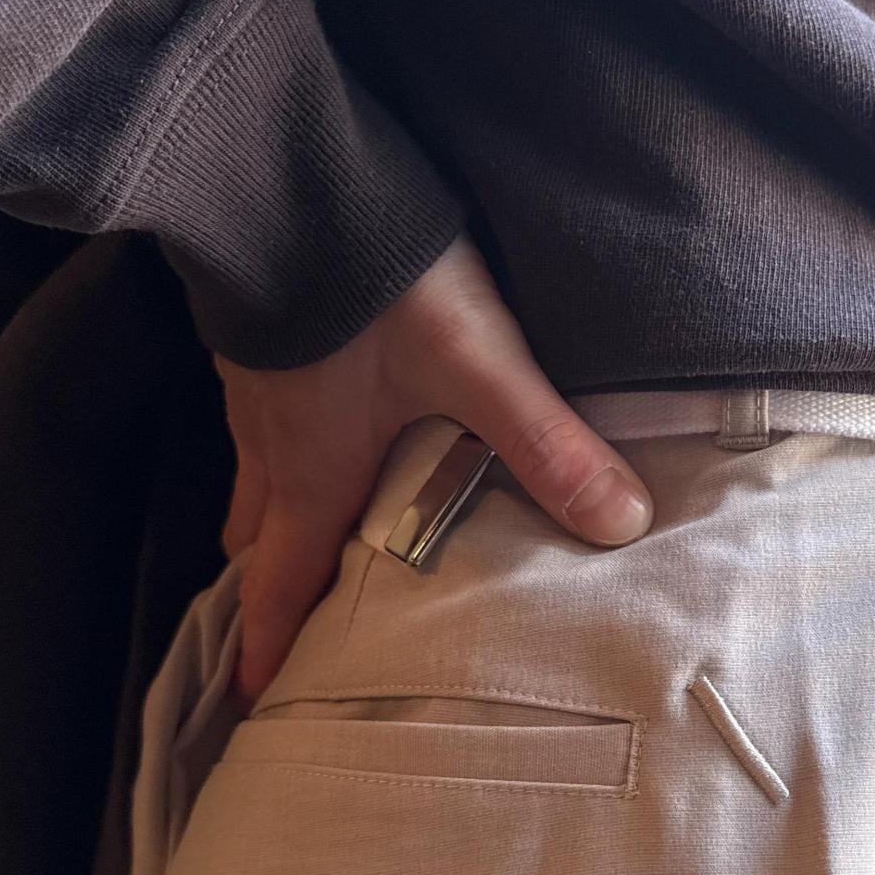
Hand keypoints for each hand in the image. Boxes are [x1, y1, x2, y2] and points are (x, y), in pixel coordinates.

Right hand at [215, 234, 653, 707]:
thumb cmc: (374, 282)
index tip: (253, 699)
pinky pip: (259, 417)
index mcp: (315, 471)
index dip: (272, 646)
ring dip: (268, 515)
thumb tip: (621, 525)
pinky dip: (276, 447)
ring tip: (290, 537)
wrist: (289, 174)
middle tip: (280, 627)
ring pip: (254, 474)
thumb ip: (545, 444)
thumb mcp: (477, 365)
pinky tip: (309, 423)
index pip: (285, 581)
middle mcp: (273, 441)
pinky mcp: (260, 332)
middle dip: (268, 584)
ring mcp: (257, 385)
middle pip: (259, 535)